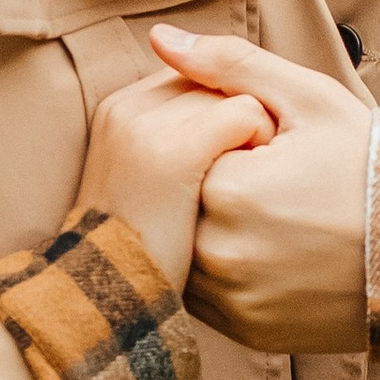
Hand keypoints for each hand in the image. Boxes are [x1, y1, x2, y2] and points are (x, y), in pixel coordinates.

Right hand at [78, 71, 275, 293]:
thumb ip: (173, 133)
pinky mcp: (177, 150)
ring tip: (242, 190)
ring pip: (235, 96)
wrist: (118, 300)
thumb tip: (194, 79)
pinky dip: (261, 147)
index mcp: (120, 109)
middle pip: (215, 85)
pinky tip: (255, 191)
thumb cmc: (146, 246)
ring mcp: (148, 127)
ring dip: (254, 137)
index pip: (195, 82)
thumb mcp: (150, 178)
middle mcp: (128, 107)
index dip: (221, 122)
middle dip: (237, 125)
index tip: (217, 171)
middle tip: (234, 182)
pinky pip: (245, 116)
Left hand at [148, 27, 372, 353]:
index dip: (218, 143)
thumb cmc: (373, 164)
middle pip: (176, 205)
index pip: (181, 152)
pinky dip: (224, 272)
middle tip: (272, 184)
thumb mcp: (307, 99)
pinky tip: (271, 251)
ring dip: (207, 231)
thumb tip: (160, 39)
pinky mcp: (247, 332)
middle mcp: (220, 253)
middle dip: (207, 186)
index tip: (263, 146)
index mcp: (228, 189)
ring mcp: (233, 300)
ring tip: (274, 217)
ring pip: (184, 252)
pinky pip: (207, 296)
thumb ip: (227, 65)